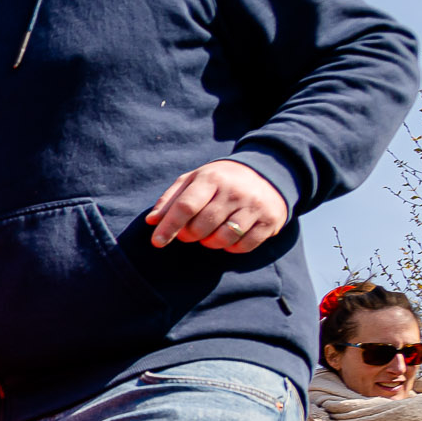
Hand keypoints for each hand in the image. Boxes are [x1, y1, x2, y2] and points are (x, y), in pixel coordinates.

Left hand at [147, 159, 288, 252]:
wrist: (268, 173)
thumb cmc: (221, 180)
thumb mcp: (194, 180)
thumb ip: (170, 199)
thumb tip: (151, 221)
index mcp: (212, 178)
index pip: (185, 207)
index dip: (169, 227)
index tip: (157, 242)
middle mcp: (235, 191)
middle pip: (201, 227)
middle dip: (190, 235)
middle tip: (191, 231)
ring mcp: (254, 206)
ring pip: (222, 239)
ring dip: (210, 243)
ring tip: (210, 232)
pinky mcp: (270, 220)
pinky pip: (243, 246)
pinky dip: (231, 247)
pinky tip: (230, 236)